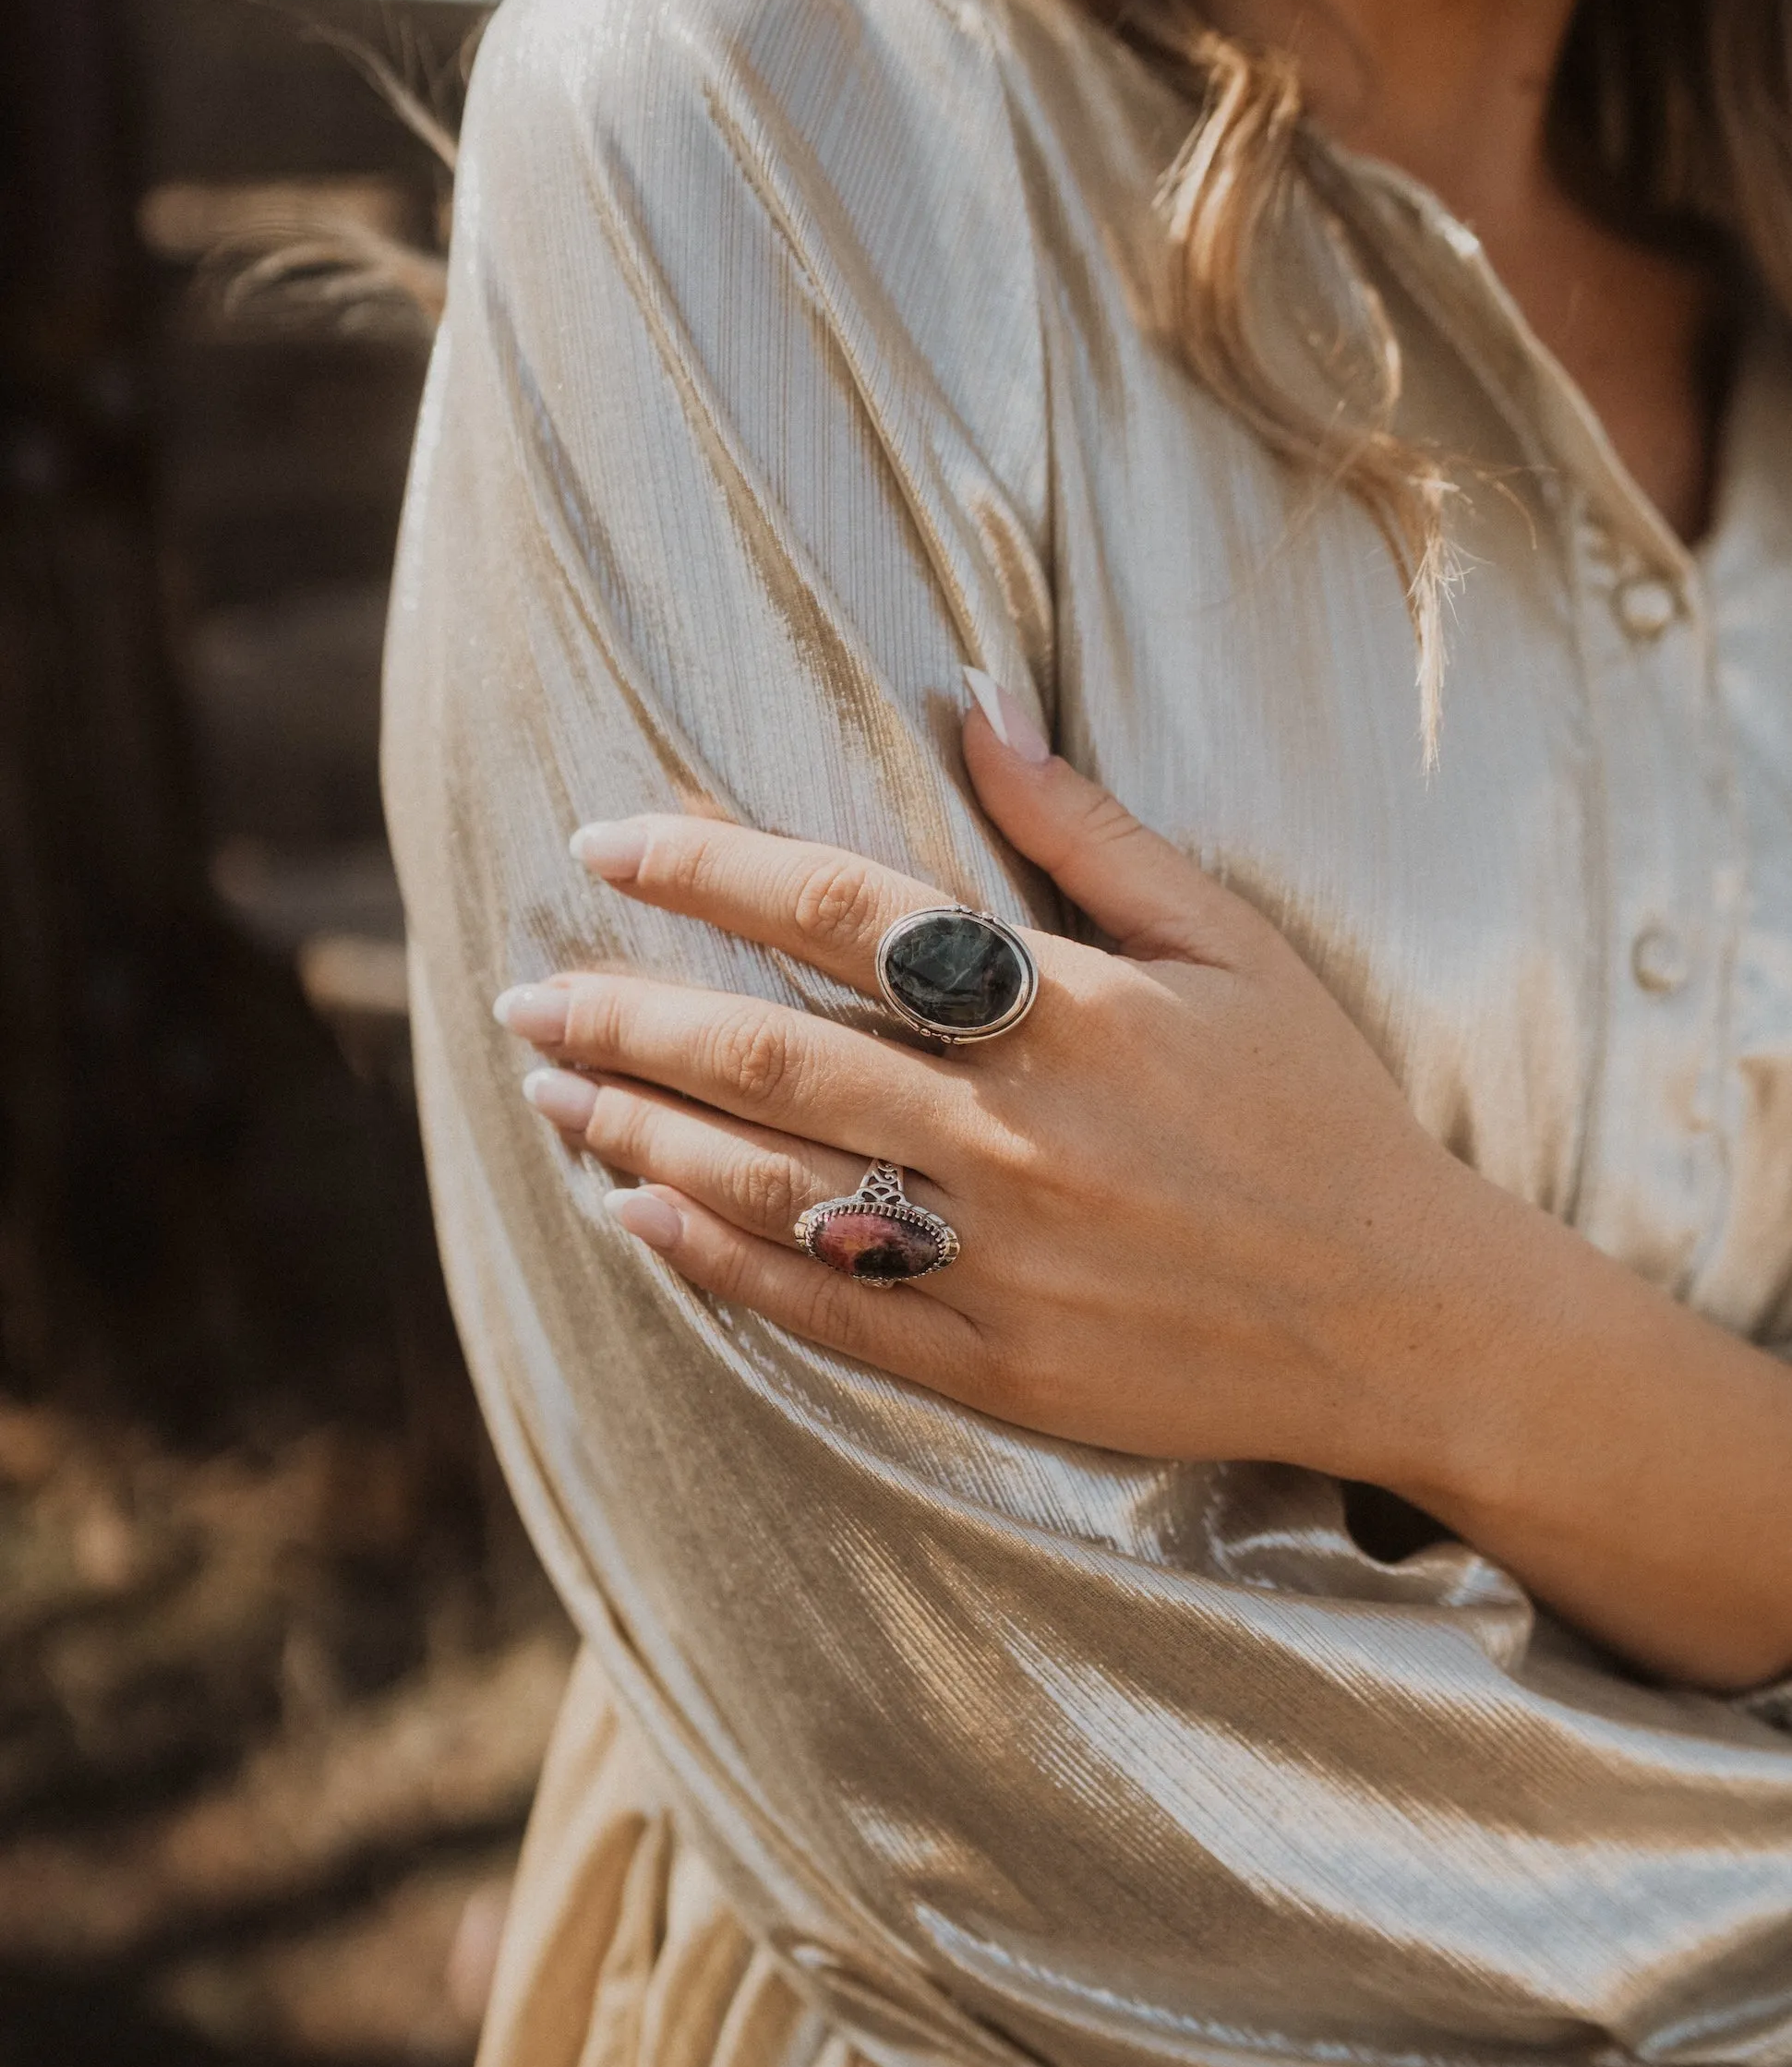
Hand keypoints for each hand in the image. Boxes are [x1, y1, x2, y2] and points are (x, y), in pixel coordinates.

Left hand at [492, 678, 1487, 1490]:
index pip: (844, 917)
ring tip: (553, 1094)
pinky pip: (826, 1310)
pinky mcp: (997, 1365)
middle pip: (770, 1059)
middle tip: (525, 997)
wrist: (1405, 1320)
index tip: (603, 845)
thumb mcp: (1233, 946)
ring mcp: (999, 1263)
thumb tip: (969, 701)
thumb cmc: (1322, 1115)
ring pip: (772, 1187)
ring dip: (642, 1136)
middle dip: (626, 1019)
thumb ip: (1090, 830)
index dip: (707, 871)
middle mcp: (1015, 1139)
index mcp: (1069, 1015)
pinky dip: (716, 1265)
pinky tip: (634, 1220)